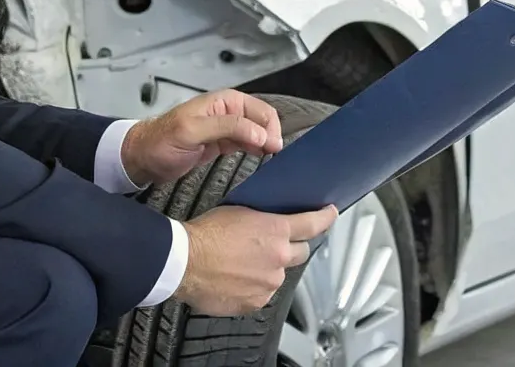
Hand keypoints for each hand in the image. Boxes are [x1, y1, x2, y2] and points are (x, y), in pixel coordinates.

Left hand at [121, 89, 283, 187]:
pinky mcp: (223, 144)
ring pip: (258, 132)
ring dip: (266, 143)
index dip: (270, 128)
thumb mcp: (192, 131)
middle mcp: (229, 112)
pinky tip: (259, 158)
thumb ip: (227, 128)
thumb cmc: (161, 141)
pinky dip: (257, 150)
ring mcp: (227, 128)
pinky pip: (248, 143)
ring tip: (269, 159)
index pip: (260, 111)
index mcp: (224, 102)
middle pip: (263, 121)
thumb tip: (260, 133)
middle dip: (271, 135)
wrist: (143, 158)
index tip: (272, 148)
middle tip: (273, 155)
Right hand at [175, 203, 337, 315]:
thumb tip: (271, 220)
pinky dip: (254, 288)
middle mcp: (278, 258)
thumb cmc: (205, 235)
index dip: (325, 218)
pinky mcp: (256, 302)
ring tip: (243, 265)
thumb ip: (264, 220)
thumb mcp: (239, 212)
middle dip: (292, 247)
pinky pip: (263, 294)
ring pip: (279, 275)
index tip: (330, 215)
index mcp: (276, 231)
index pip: (313, 223)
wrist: (184, 262)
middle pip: (301, 252)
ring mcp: (269, 282)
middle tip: (274, 245)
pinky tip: (236, 279)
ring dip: (269, 270)